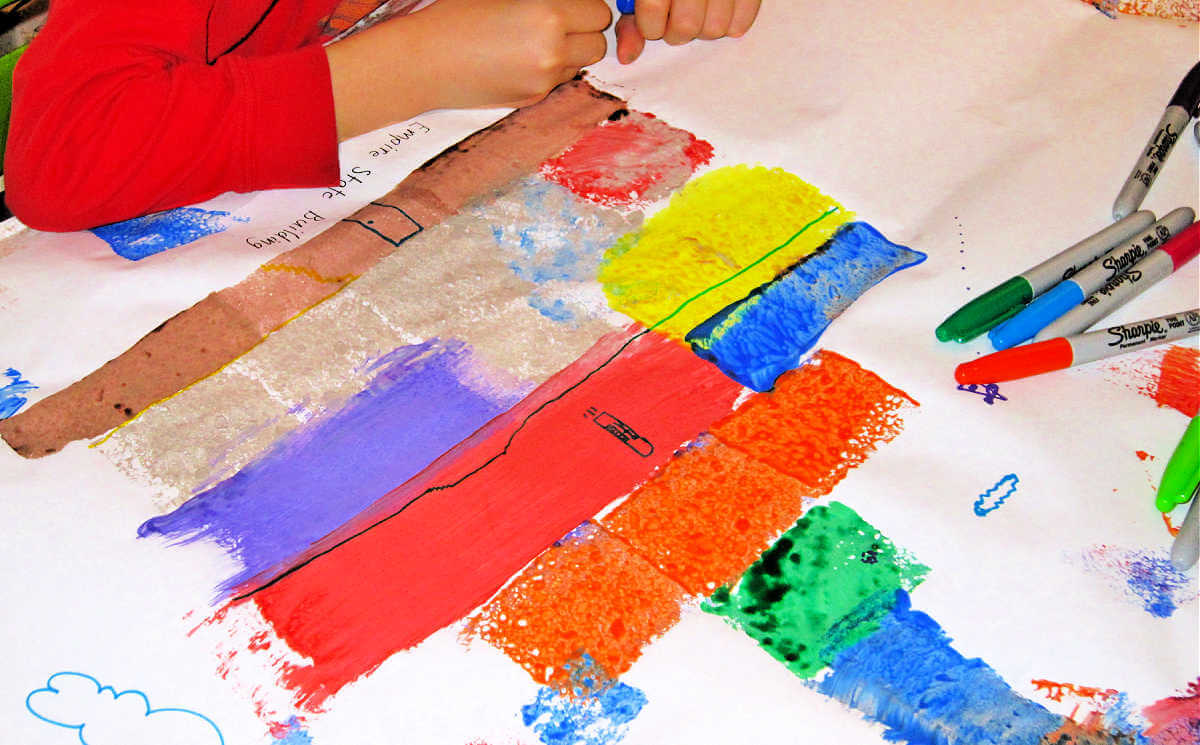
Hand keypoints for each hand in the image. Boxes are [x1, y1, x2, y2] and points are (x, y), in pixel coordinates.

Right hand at [416, 0, 612, 107]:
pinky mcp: (532, 99)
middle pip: (599, 44)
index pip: (598, 12)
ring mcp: (544, 80)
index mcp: (548, 14)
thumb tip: (568, 4)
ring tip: (534, 40)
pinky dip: (548, 70)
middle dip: (584, 32)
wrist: (423, 61)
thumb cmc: (456, 15)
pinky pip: (558, 81)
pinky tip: (518, 59)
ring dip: (569, 52)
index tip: (568, 6)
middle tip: (559, 23)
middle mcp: (552, 51)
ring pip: (581, 65)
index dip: (585, 7)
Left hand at [615, 0, 760, 63]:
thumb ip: (631, 20)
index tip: (652, 21)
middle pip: (686, 27)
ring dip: (704, 29)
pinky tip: (721, 10)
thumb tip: (627, 57)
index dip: (650, 26)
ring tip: (700, 11)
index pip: (653, 14)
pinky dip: (731, 24)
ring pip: (715, 29)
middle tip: (677, 17)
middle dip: (677, 31)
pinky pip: (741, 21)